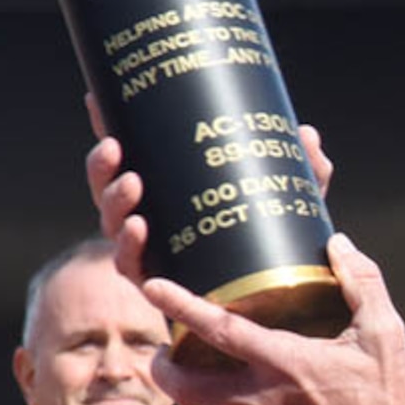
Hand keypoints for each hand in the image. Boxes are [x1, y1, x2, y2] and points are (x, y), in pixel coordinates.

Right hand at [87, 127, 332, 287]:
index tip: (97, 98)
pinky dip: (129, 247)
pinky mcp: (155, 284)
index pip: (129, 153)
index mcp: (164, 188)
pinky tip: (139, 227)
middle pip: (106, 186)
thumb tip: (308, 134)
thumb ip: (302, 171)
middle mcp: (145, 216)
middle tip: (115, 145)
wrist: (271, 306)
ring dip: (114, 201)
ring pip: (112, 223)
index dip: (106, 124)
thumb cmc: (269, 242)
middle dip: (102, 165)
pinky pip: (131, 266)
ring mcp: (146, 251)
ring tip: (133, 183)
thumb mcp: (286, 202)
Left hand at [137, 233, 404, 404]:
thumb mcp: (386, 334)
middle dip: (162, 369)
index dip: (181, 306)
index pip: (220, 330)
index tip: (154, 288)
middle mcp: (265, 397)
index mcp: (286, 363)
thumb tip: (339, 246)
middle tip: (157, 350)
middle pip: (187, 389)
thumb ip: (362, 284)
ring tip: (190, 372)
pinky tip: (236, 397)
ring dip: (188, 393)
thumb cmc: (392, 403)